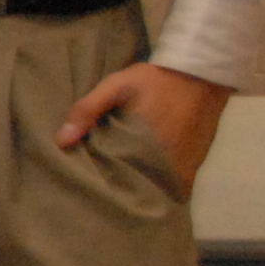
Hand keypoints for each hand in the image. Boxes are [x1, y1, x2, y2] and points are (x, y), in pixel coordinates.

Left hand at [57, 62, 230, 196]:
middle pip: (137, 187)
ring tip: (123, 187)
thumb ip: (88, 110)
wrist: (202, 75)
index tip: (89, 187)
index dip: (103, 184)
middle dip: (122, 190)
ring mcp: (184, 166)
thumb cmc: (156, 80)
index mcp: (142, 147)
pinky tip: (147, 180)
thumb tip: (62, 141)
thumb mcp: (117, 86)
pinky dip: (161, 184)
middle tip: (102, 189)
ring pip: (157, 188)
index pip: (117, 179)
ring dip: (142, 189)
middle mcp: (166, 164)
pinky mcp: (195, 164)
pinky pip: (175, 184)